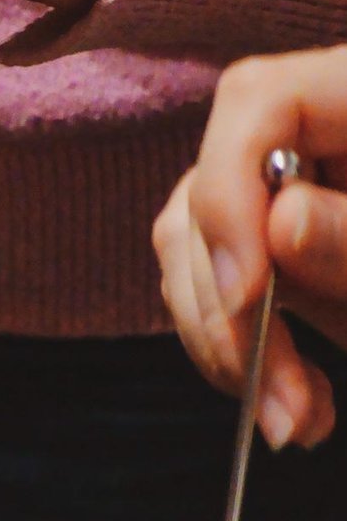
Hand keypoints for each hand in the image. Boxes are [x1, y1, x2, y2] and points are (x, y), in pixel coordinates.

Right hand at [153, 44, 346, 448]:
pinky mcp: (288, 245)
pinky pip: (222, 285)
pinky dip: (241, 349)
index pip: (259, 100)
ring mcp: (299, 188)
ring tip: (295, 420)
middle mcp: (324, 130)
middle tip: (275, 400)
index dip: (231, 190)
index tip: (244, 291)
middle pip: (211, 186)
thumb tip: (278, 223)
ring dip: (226, 342)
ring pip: (195, 246)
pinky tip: (297, 401)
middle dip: (226, 304)